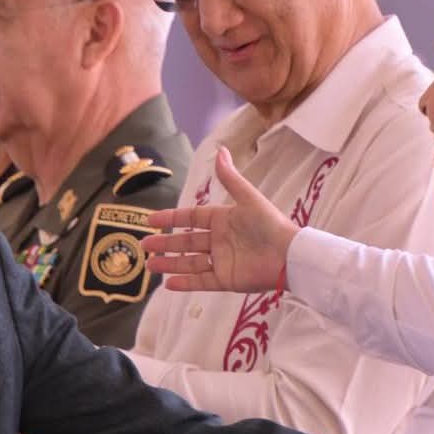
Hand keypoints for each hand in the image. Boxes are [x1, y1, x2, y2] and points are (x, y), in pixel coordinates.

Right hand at [141, 146, 295, 294]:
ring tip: (149, 265)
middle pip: (186, 242)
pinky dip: (185, 283)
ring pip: (190, 263)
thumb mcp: (248, 199)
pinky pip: (202, 281)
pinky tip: (168, 284)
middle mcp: (220, 240)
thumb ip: (230, 178)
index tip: (150, 220)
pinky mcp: (227, 280)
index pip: (191, 218)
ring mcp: (222, 261)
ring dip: (170, 264)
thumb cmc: (270, 224)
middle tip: (144, 245)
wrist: (289, 256)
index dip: (171, 218)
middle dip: (165, 243)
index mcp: (223, 220)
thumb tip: (220, 149)